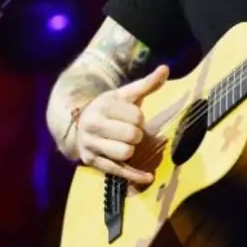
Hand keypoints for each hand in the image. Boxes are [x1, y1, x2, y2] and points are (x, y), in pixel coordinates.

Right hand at [76, 65, 168, 183]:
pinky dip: (134, 176)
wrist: (80, 121)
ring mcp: (91, 145)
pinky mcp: (91, 161)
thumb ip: (147, 83)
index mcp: (104, 105)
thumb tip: (165, 69)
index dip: (140, 118)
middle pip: (132, 136)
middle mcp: (93, 125)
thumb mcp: (126, 94)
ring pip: (124, 153)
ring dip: (132, 150)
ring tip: (126, 143)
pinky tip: (148, 177)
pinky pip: (117, 171)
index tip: (133, 117)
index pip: (136, 117)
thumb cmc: (111, 107)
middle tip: (131, 131)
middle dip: (137, 134)